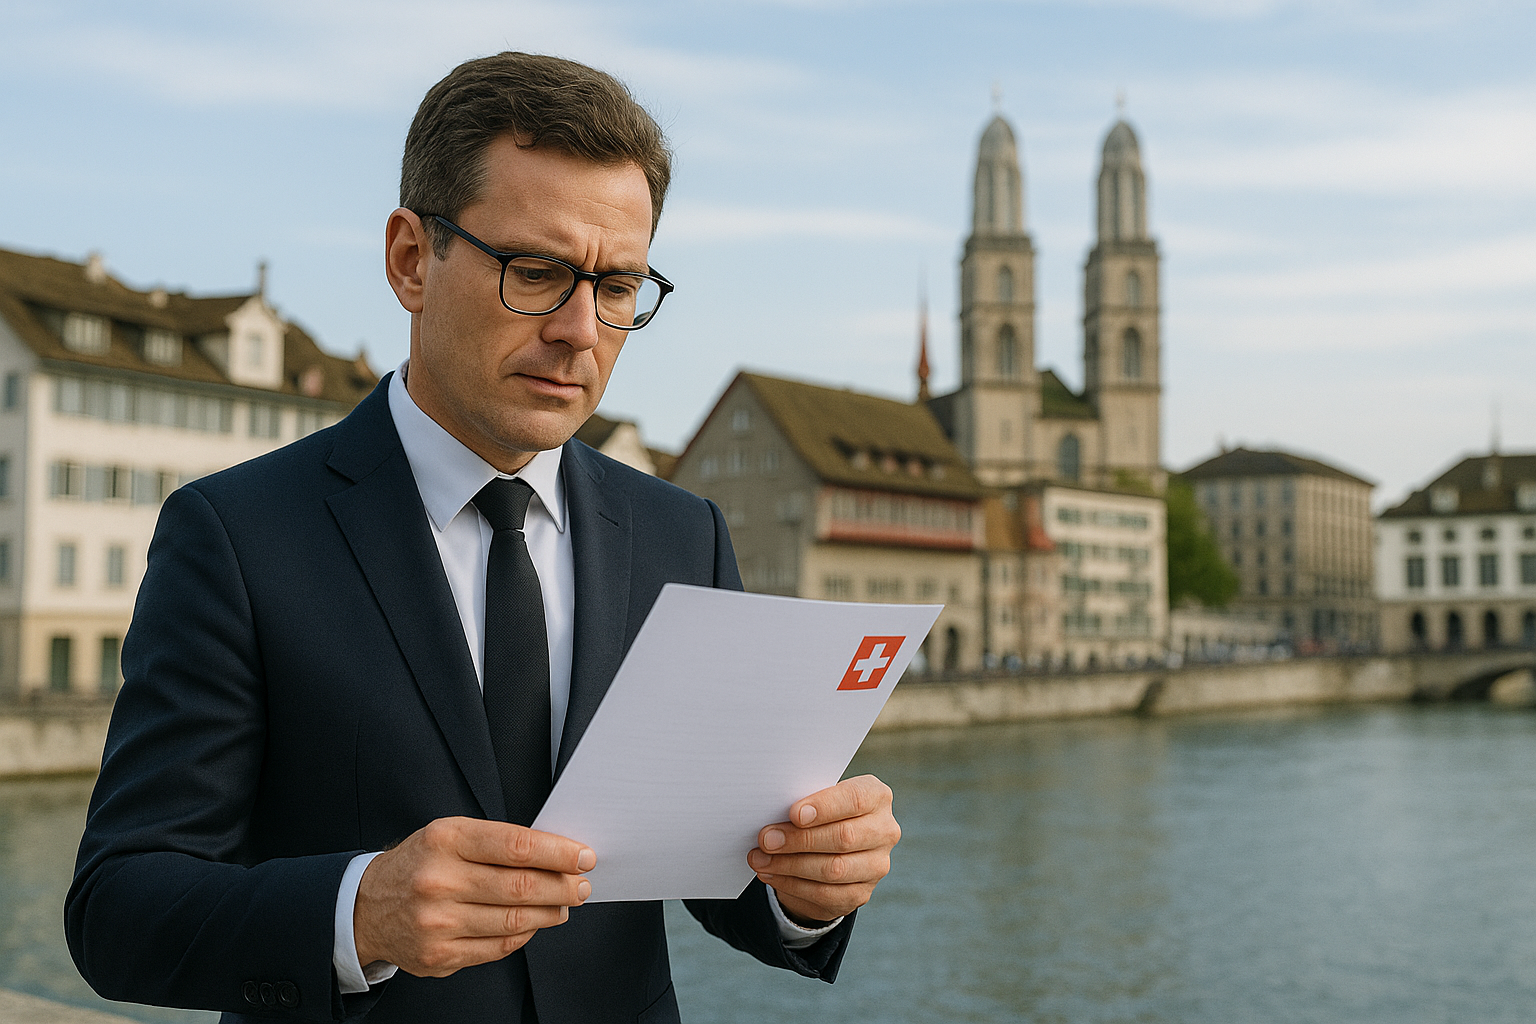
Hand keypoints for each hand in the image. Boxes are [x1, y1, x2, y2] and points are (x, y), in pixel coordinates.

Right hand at [354, 816, 593, 976]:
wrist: (366, 907)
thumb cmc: (420, 864)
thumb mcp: (450, 835)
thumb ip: (498, 842)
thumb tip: (556, 855)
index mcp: (445, 841)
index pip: (516, 846)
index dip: (558, 853)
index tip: (583, 857)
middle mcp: (438, 881)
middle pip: (521, 886)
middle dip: (562, 886)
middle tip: (581, 885)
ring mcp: (437, 923)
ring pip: (514, 921)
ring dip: (550, 913)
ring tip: (564, 905)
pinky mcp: (438, 956)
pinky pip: (497, 948)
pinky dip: (524, 936)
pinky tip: (534, 924)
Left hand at [747, 775, 899, 923]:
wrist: (831, 844)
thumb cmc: (819, 812)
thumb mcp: (816, 799)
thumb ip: (804, 805)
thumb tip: (772, 822)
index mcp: (877, 797)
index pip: (855, 799)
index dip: (824, 807)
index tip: (793, 814)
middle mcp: (884, 831)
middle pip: (843, 837)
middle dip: (799, 839)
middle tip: (766, 839)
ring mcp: (876, 865)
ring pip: (833, 869)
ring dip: (790, 865)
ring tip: (760, 858)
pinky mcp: (861, 893)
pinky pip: (825, 894)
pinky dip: (792, 885)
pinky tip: (771, 874)